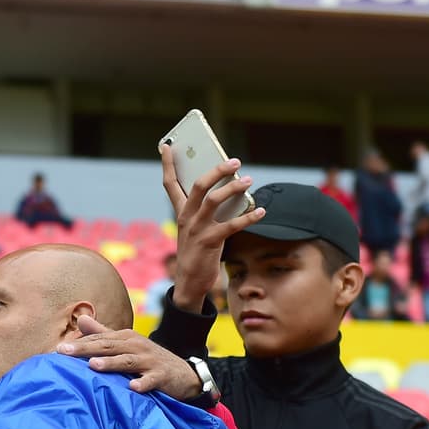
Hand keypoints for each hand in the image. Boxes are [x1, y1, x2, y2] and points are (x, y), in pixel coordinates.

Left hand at [57, 315, 200, 399]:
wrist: (184, 373)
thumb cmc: (148, 359)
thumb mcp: (126, 345)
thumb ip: (103, 333)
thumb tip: (80, 319)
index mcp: (125, 338)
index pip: (98, 340)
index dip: (78, 344)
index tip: (57, 350)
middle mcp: (136, 345)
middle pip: (107, 347)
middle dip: (85, 349)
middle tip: (64, 352)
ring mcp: (149, 360)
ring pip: (127, 361)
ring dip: (111, 363)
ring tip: (93, 365)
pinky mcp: (162, 375)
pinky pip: (151, 379)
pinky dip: (143, 382)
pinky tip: (133, 387)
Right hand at [160, 145, 265, 311]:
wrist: (189, 283)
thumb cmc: (196, 252)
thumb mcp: (194, 228)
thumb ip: (204, 209)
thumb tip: (229, 190)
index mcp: (181, 212)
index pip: (170, 183)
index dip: (168, 163)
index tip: (166, 145)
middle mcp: (186, 218)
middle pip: (198, 186)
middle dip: (216, 170)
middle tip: (235, 162)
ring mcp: (196, 230)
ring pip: (214, 200)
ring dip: (233, 188)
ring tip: (249, 181)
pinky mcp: (209, 242)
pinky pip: (231, 225)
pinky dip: (248, 217)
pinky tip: (261, 211)